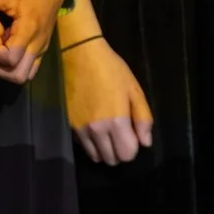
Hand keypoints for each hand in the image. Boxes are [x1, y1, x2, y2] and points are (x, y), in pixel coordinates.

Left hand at [0, 0, 67, 83]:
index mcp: (28, 30)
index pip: (10, 58)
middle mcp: (37, 45)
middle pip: (17, 75)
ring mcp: (41, 50)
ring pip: (24, 76)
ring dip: (6, 70)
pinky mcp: (41, 50)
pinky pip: (29, 69)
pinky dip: (15, 66)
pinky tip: (8, 49)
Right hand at [61, 37, 151, 165]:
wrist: (78, 54)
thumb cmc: (111, 69)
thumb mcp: (134, 90)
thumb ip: (143, 119)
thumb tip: (145, 143)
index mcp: (116, 121)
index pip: (127, 155)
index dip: (133, 147)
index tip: (132, 135)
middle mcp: (96, 130)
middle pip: (111, 159)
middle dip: (119, 151)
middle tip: (121, 134)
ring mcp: (80, 128)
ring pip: (95, 156)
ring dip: (104, 149)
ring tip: (107, 133)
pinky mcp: (68, 124)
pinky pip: (82, 146)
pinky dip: (90, 142)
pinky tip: (93, 127)